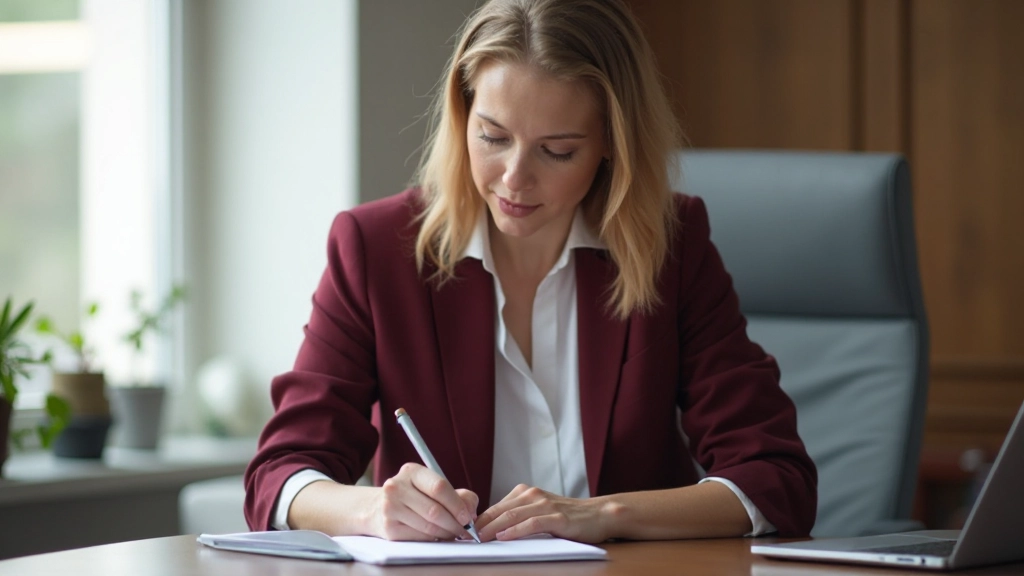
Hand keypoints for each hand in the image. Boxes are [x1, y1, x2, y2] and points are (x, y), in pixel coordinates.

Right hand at [368, 463, 478, 540]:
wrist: (377, 508)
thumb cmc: (413, 496)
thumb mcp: (432, 486)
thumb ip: (458, 495)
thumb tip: (471, 511)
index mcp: (411, 471)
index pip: (439, 487)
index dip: (457, 505)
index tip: (468, 517)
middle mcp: (396, 487)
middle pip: (435, 510)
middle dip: (455, 523)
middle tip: (465, 530)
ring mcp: (390, 508)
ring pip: (429, 526)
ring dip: (447, 533)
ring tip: (453, 533)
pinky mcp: (389, 528)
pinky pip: (420, 537)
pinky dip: (434, 539)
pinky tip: (438, 535)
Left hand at [475, 484, 612, 542]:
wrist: (598, 515)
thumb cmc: (567, 517)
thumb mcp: (539, 511)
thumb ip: (519, 515)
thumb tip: (491, 530)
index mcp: (526, 492)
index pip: (495, 507)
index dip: (479, 521)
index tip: (465, 533)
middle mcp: (533, 495)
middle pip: (500, 511)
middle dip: (481, 525)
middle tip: (465, 538)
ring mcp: (545, 505)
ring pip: (512, 516)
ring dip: (493, 528)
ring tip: (479, 539)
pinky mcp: (557, 517)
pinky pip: (531, 523)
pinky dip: (515, 531)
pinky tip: (503, 537)